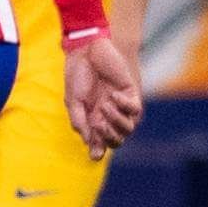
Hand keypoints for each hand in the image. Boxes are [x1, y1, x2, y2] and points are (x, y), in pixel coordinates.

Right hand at [64, 35, 142, 157]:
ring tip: (104, 106)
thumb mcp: (72, 101)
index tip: (95, 155)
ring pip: (128, 127)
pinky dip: (125, 105)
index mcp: (91, 119)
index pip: (98, 142)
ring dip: (117, 121)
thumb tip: (88, 141)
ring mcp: (120, 106)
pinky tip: (113, 94)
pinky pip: (135, 109)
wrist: (87, 52)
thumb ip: (79, 121)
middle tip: (99, 125)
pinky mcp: (130, 94)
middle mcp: (107, 115)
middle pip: (117, 140)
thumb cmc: (77, 75)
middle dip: (110, 138)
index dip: (97, 151)